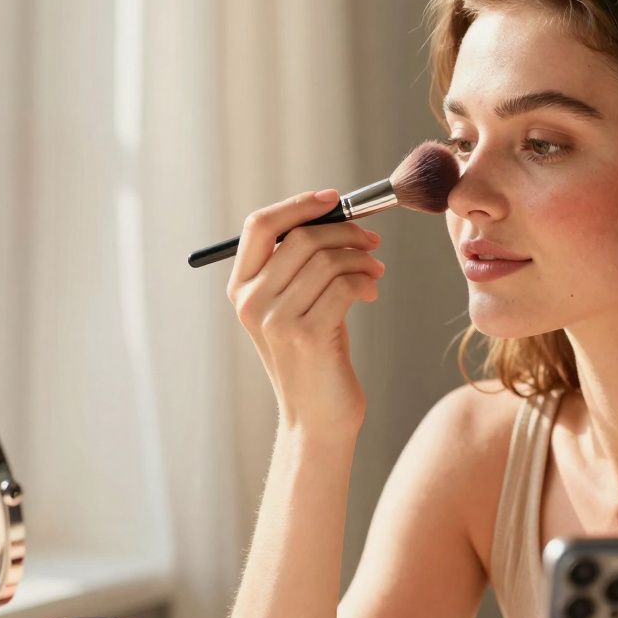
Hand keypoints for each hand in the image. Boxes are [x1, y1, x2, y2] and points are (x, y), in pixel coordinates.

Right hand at [226, 188, 384, 436]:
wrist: (318, 418)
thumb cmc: (314, 355)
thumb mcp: (295, 305)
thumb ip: (300, 264)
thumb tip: (336, 213)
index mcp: (241, 288)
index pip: (259, 226)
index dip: (298, 205)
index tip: (334, 199)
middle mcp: (252, 302)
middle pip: (300, 237)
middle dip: (345, 231)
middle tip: (372, 241)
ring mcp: (276, 320)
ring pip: (327, 260)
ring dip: (361, 259)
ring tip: (375, 273)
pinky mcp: (307, 336)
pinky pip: (344, 286)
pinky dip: (365, 282)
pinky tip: (371, 292)